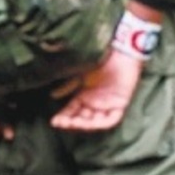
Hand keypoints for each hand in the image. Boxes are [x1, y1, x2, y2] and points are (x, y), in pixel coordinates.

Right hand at [49, 0, 157, 132]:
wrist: (117, 50)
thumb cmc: (98, 59)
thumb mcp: (79, 74)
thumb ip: (68, 86)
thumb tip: (53, 96)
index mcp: (84, 96)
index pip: (72, 111)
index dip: (63, 117)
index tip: (53, 122)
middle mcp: (95, 103)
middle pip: (82, 118)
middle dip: (72, 123)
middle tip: (63, 123)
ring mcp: (108, 104)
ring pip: (95, 121)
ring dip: (84, 124)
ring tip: (74, 123)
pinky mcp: (120, 103)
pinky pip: (112, 119)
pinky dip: (102, 122)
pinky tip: (92, 122)